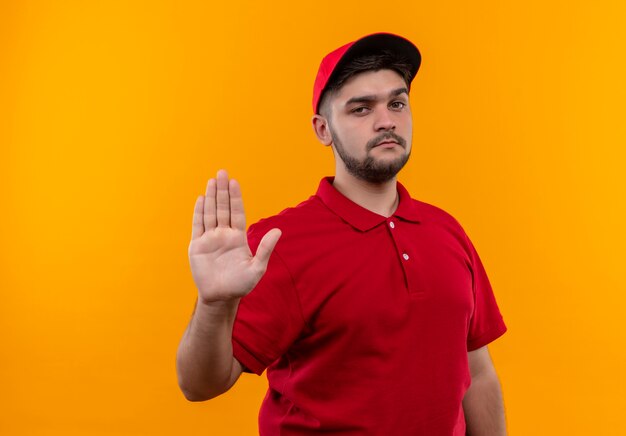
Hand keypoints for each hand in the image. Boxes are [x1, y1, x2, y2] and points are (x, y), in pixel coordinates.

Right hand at [188, 170, 280, 303]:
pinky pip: (197, 225)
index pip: (237, 213)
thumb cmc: (241, 284)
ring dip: (210, 197)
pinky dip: (198, 212)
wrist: (221, 297)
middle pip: (223, 208)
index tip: (235, 182)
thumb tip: (279, 230)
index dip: (235, 198)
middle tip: (222, 172)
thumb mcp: (257, 268)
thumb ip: (265, 248)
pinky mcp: (197, 246)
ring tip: (212, 180)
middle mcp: (224, 235)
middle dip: (222, 191)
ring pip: (210, 213)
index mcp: (238, 238)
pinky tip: (200, 199)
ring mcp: (210, 239)